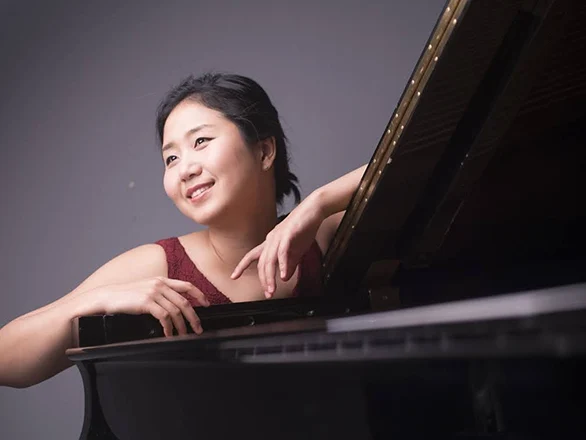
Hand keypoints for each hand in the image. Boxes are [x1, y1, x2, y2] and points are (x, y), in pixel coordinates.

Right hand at [88, 277, 208, 335]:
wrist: (106, 297)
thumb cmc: (125, 296)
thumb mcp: (146, 289)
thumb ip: (160, 293)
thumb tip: (174, 306)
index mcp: (162, 279)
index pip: (187, 286)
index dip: (199, 295)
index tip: (207, 304)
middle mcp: (160, 284)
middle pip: (184, 301)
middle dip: (194, 317)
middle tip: (198, 328)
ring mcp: (153, 292)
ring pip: (176, 310)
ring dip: (182, 325)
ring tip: (183, 335)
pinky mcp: (146, 302)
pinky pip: (164, 316)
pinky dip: (169, 327)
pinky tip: (169, 334)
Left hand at [231, 194, 324, 297]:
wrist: (314, 209)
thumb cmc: (304, 228)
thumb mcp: (296, 251)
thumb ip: (289, 264)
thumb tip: (284, 278)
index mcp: (270, 242)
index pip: (252, 256)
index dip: (242, 266)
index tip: (233, 276)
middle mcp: (271, 239)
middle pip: (262, 262)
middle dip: (263, 280)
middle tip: (268, 294)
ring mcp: (279, 236)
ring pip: (269, 259)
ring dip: (270, 276)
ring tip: (272, 289)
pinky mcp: (289, 234)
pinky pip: (283, 251)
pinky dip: (283, 264)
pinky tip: (284, 274)